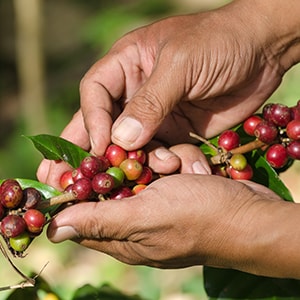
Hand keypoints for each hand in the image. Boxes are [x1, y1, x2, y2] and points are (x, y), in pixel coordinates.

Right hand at [37, 1, 288, 185]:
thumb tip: (122, 140)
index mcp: (127, 64)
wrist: (263, 51)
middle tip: (76, 177)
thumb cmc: (219, 41)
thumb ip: (150, 101)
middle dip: (94, 151)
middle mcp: (136, 93)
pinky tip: (177, 170)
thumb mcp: (181, 63)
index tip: (101, 148)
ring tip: (155, 169)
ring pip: (135, 145)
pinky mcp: (178, 132)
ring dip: (140, 162)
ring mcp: (157, 115)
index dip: (94, 121)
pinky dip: (167, 165)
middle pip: (106, 124)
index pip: (95, 93)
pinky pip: (164, 153)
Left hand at [47, 173, 294, 276]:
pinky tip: (195, 169)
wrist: (251, 214)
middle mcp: (136, 218)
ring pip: (142, 166)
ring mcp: (158, 200)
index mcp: (121, 234)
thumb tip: (53, 230)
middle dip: (131, 165)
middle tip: (157, 161)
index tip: (74, 160)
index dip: (73, 188)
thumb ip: (99, 222)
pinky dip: (179, 161)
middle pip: (114, 181)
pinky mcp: (176, 186)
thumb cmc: (199, 219)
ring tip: (181, 167)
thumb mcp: (146, 217)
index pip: (81, 212)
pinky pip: (165, 163)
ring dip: (163, 160)